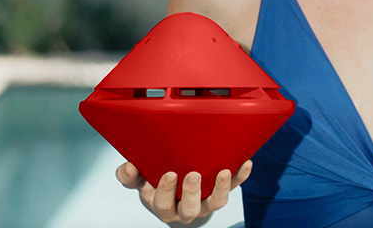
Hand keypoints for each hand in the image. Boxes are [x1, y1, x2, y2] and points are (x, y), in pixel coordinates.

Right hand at [116, 160, 252, 224]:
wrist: (177, 195)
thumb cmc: (157, 184)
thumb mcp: (141, 181)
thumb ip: (130, 176)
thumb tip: (127, 167)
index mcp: (163, 205)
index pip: (161, 203)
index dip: (165, 191)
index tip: (168, 174)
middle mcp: (185, 208)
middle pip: (190, 208)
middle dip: (191, 192)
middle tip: (193, 174)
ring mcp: (205, 202)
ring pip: (215, 202)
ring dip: (222, 189)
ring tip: (224, 172)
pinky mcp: (220, 193)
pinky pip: (234, 188)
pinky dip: (241, 177)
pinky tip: (246, 163)